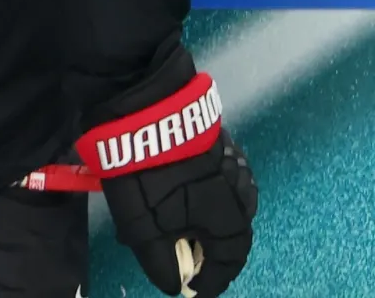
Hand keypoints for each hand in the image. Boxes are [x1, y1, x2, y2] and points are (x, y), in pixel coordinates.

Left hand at [79, 44, 256, 296]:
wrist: (142, 102)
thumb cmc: (143, 170)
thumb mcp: (143, 226)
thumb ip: (161, 260)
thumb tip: (177, 284)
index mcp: (229, 217)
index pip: (230, 260)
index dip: (212, 278)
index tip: (196, 289)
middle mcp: (239, 191)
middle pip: (229, 231)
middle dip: (206, 247)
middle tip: (181, 255)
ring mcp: (230, 162)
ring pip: (224, 203)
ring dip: (203, 219)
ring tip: (176, 225)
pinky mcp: (214, 140)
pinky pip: (214, 179)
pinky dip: (199, 194)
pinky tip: (178, 191)